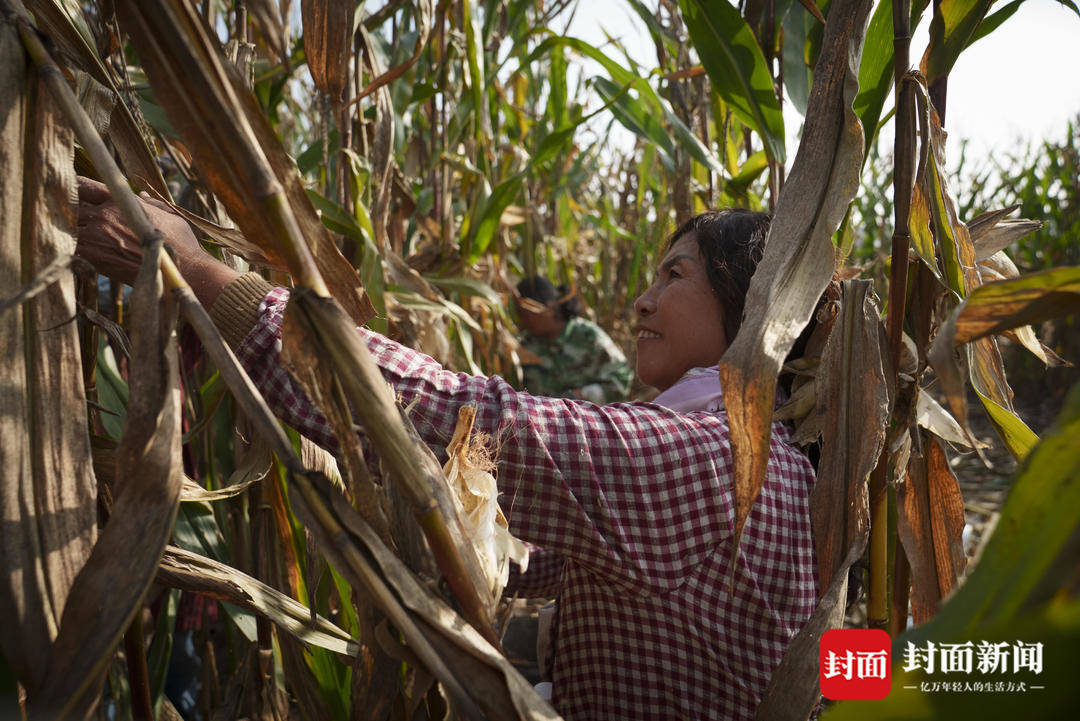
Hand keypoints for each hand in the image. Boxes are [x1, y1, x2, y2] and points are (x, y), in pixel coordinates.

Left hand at [76, 176, 209, 284]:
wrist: (183, 271)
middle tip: (68, 218)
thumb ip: (152, 204)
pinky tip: (76, 252)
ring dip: (68, 231)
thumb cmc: (181, 243)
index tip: (70, 192)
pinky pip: (71, 248)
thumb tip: (142, 196)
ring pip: (67, 227)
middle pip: (69, 206)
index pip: (83, 185)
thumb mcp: (170, 215)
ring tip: (72, 236)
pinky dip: (70, 249)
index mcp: (121, 200)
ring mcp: (98, 235)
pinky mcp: (95, 257)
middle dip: (68, 211)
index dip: (73, 187)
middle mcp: (106, 214)